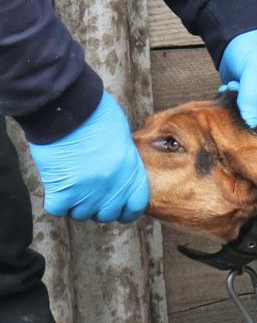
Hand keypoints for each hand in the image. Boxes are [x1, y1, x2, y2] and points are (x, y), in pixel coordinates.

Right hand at [29, 91, 148, 222]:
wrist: (71, 107)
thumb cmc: (98, 116)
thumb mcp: (124, 141)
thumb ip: (124, 164)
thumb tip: (117, 176)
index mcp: (132, 174)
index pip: (134, 207)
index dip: (123, 210)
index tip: (115, 206)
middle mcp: (113, 187)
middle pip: (106, 214)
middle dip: (96, 207)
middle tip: (86, 192)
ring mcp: (89, 192)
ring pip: (81, 214)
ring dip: (74, 203)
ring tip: (70, 185)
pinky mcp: (63, 190)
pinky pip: (58, 209)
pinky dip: (55, 201)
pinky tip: (56, 187)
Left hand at [219, 28, 256, 131]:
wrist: (237, 29)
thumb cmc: (256, 45)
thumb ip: (254, 101)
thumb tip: (249, 126)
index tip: (250, 122)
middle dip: (252, 115)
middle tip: (240, 98)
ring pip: (255, 120)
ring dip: (240, 109)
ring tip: (235, 87)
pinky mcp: (253, 100)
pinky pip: (243, 113)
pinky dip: (233, 104)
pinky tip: (229, 88)